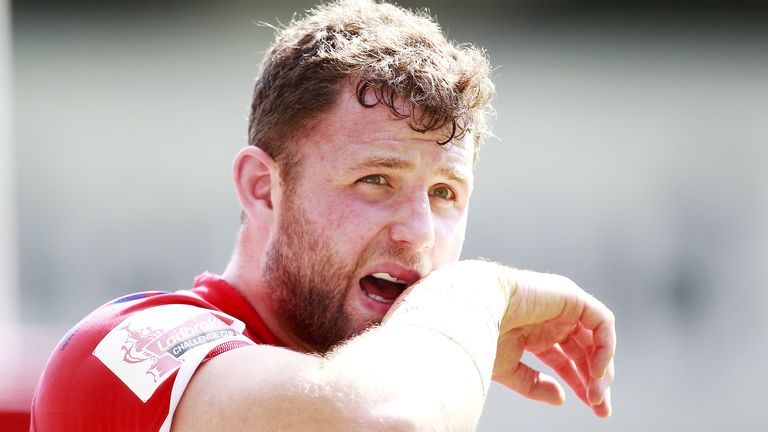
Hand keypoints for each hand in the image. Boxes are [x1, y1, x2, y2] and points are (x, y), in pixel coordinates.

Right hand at [492, 269, 615, 416]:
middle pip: (584, 352)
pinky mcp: (572, 297)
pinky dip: (605, 346)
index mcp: (535, 334)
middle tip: (600, 408)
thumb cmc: (481, 336)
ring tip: (596, 394)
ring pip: (596, 339)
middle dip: (595, 381)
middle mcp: (552, 320)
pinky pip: (601, 321)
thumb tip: (561, 398)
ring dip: (601, 368)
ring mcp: (563, 307)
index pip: (566, 360)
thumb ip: (534, 385)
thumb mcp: (508, 369)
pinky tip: (595, 370)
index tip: (593, 408)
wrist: (475, 308)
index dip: (580, 384)